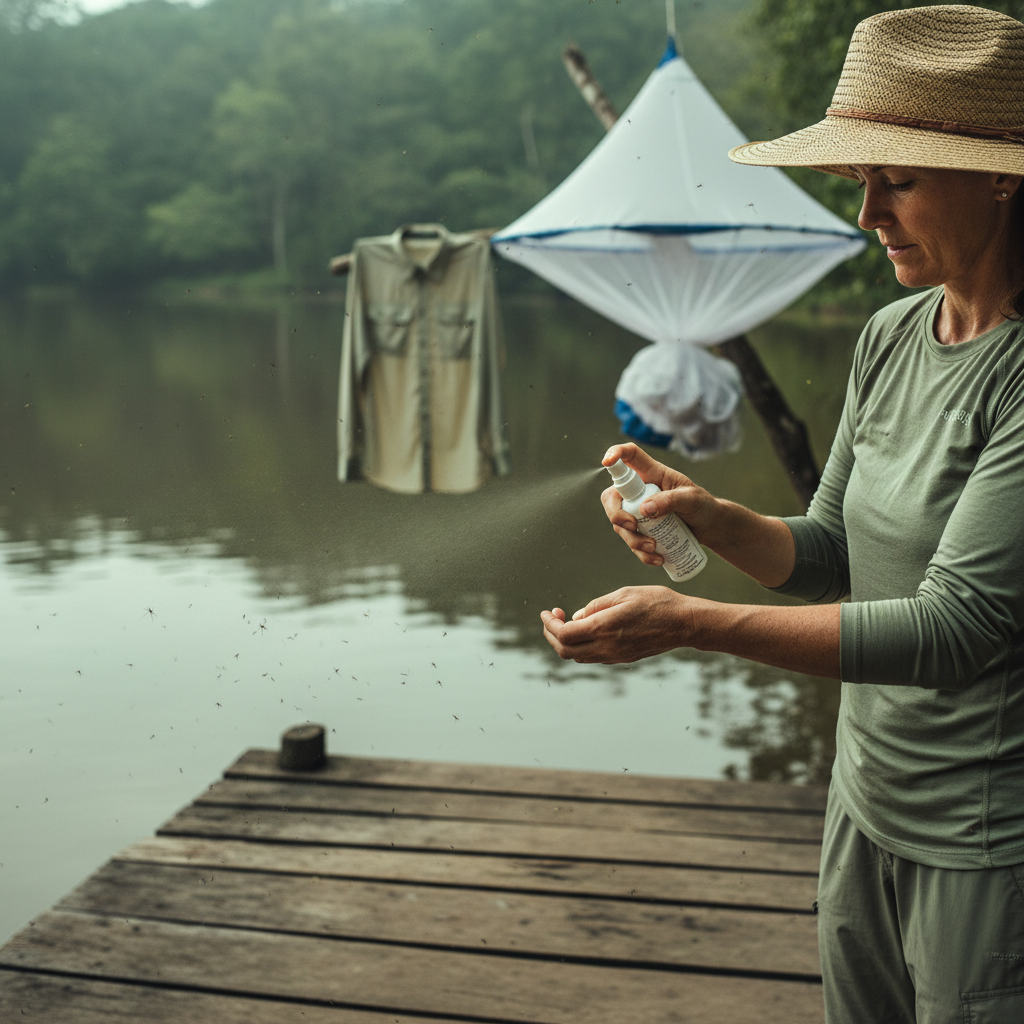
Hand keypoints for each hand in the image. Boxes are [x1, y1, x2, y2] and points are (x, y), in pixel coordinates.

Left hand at [540, 586, 701, 663]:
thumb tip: (576, 616)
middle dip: (552, 636)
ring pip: (578, 657)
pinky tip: (586, 630)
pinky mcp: (623, 659)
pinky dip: (581, 646)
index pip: (564, 634)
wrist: (685, 624)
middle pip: (566, 651)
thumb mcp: (624, 594)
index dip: (549, 625)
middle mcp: (607, 647)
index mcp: (604, 628)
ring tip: (567, 623)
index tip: (547, 613)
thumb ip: (596, 605)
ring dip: (566, 643)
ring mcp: (615, 656)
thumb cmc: (657, 603)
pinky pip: (593, 657)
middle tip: (552, 619)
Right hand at [601, 443, 716, 567]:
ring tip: (655, 548)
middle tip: (632, 526)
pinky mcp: (641, 529)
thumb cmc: (703, 505)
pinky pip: (632, 542)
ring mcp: (638, 511)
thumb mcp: (692, 499)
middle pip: (612, 497)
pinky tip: (657, 559)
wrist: (710, 527)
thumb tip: (644, 510)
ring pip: (620, 524)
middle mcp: (640, 490)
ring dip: (633, 539)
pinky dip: (641, 553)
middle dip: (616, 514)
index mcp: (652, 473)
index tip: (607, 462)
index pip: (630, 456)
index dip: (615, 454)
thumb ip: (670, 500)